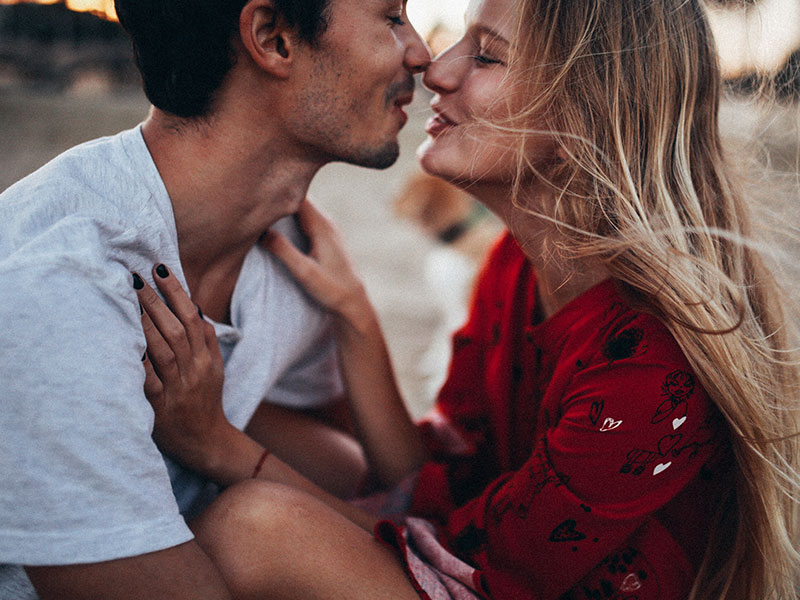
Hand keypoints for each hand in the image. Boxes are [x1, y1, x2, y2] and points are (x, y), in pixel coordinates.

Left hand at [135, 265, 231, 475]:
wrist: (206, 442)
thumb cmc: (206, 401)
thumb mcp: (215, 369)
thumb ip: (206, 340)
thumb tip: (194, 306)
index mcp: (207, 359)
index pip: (194, 318)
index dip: (177, 292)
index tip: (160, 269)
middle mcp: (195, 371)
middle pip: (177, 330)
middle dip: (156, 301)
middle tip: (135, 277)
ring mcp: (178, 388)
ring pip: (164, 350)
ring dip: (146, 323)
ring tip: (129, 299)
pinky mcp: (160, 406)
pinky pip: (149, 379)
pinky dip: (139, 359)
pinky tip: (125, 340)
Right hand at [263, 199, 368, 322]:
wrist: (354, 302)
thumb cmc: (332, 288)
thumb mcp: (304, 271)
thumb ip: (282, 249)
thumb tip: (260, 231)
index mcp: (321, 225)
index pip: (297, 196)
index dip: (278, 192)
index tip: (256, 194)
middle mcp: (326, 222)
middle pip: (298, 198)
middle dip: (278, 198)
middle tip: (253, 200)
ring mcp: (327, 228)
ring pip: (301, 209)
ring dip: (284, 208)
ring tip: (261, 210)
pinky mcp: (326, 237)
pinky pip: (305, 219)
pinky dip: (291, 218)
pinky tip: (277, 224)